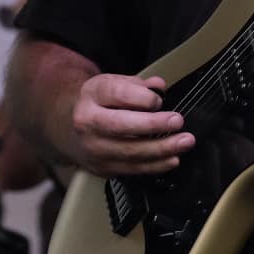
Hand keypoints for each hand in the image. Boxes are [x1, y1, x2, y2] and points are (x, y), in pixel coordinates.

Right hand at [62, 73, 193, 176]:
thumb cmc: (99, 103)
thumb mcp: (113, 84)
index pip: (117, 94)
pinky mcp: (102, 168)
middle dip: (153, 124)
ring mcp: (94, 148)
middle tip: (177, 121)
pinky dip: (155, 165)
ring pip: (129, 151)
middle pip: (121, 125)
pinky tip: (172, 159)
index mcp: (92, 95)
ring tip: (184, 142)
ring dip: (161, 148)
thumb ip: (137, 85)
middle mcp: (88, 122)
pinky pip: (132, 169)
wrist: (69, 128)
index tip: (160, 100)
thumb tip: (159, 87)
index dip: (142, 98)